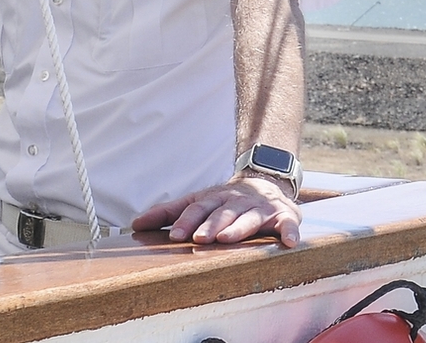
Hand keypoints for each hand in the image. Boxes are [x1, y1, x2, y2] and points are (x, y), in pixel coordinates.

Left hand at [131, 176, 300, 247]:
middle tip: (200, 238)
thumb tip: (135, 225)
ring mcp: (261, 209)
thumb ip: (168, 213)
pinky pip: (288, 224)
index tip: (175, 235)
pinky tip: (289, 243)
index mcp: (214, 199)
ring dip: (239, 228)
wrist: (267, 183)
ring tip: (228, 239)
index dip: (186, 220)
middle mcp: (236, 202)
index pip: (197, 208)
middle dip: (211, 225)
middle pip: (222, 213)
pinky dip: (290, 232)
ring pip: (249, 218)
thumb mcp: (197, 202)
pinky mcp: (284, 216)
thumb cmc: (226, 201)